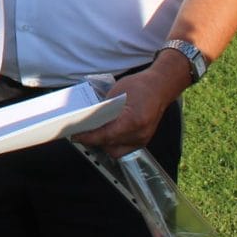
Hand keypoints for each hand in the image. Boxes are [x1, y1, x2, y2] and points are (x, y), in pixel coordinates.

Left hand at [71, 56, 189, 157]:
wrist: (160, 87)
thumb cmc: (140, 86)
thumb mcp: (116, 93)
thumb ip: (103, 108)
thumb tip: (87, 118)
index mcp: (132, 121)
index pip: (105, 136)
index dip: (88, 138)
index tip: (76, 136)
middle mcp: (139, 133)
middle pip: (109, 145)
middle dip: (93, 141)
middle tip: (81, 134)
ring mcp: (143, 139)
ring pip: (116, 150)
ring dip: (103, 144)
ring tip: (92, 134)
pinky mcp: (144, 140)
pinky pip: (124, 148)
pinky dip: (113, 144)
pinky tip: (106, 135)